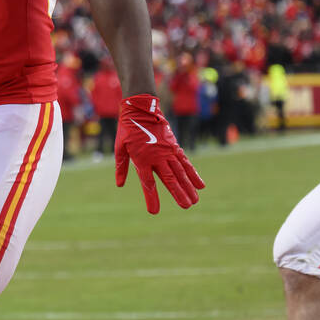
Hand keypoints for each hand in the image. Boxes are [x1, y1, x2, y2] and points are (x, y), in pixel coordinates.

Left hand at [114, 95, 204, 213]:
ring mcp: (167, 151)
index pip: (148, 183)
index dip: (151, 198)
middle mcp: (157, 156)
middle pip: (169, 179)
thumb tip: (119, 184)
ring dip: (188, 186)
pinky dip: (193, 173)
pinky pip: (185, 162)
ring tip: (195, 200)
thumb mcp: (120, 148)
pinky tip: (200, 184)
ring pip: (180, 172)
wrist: (140, 108)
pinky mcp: (174, 146)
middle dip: (178, 194)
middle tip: (187, 206)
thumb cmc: (127, 129)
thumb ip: (121, 166)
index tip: (154, 212)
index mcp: (141, 159)